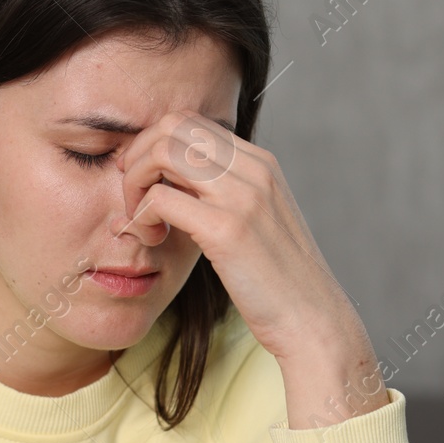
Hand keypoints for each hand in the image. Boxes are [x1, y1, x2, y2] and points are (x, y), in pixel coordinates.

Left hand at [116, 111, 387, 426]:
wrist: (312, 320)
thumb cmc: (277, 281)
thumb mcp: (255, 223)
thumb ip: (223, 196)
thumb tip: (176, 183)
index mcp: (260, 163)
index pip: (189, 122)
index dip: (153, 144)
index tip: (142, 179)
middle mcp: (254, 169)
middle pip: (172, 126)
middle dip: (137, 156)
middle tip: (132, 196)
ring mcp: (242, 197)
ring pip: (162, 153)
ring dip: (135, 183)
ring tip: (141, 219)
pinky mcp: (227, 230)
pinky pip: (161, 198)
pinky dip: (142, 216)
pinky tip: (152, 239)